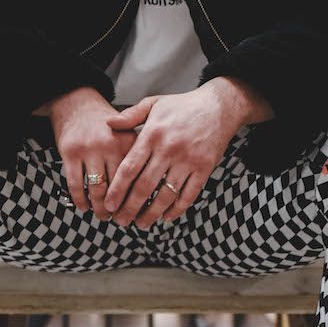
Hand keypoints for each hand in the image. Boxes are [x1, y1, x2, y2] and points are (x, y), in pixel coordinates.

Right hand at [45, 87, 137, 221]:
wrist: (78, 103)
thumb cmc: (107, 122)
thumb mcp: (130, 131)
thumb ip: (142, 154)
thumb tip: (156, 187)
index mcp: (130, 141)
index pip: (138, 179)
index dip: (140, 200)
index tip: (141, 214)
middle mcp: (110, 145)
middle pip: (118, 188)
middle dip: (121, 209)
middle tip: (122, 221)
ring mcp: (89, 149)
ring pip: (97, 190)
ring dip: (100, 209)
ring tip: (104, 216)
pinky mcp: (70, 153)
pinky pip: (75, 185)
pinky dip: (80, 200)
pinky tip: (84, 207)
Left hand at [101, 82, 248, 228]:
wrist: (219, 106)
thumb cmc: (183, 105)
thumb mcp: (154, 103)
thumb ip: (131, 115)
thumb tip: (108, 123)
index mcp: (152, 134)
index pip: (129, 168)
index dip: (117, 190)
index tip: (109, 205)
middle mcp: (169, 149)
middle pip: (145, 186)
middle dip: (130, 208)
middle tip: (121, 222)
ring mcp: (188, 160)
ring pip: (166, 195)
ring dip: (152, 213)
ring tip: (141, 224)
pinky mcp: (204, 168)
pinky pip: (189, 195)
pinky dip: (177, 209)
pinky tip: (166, 217)